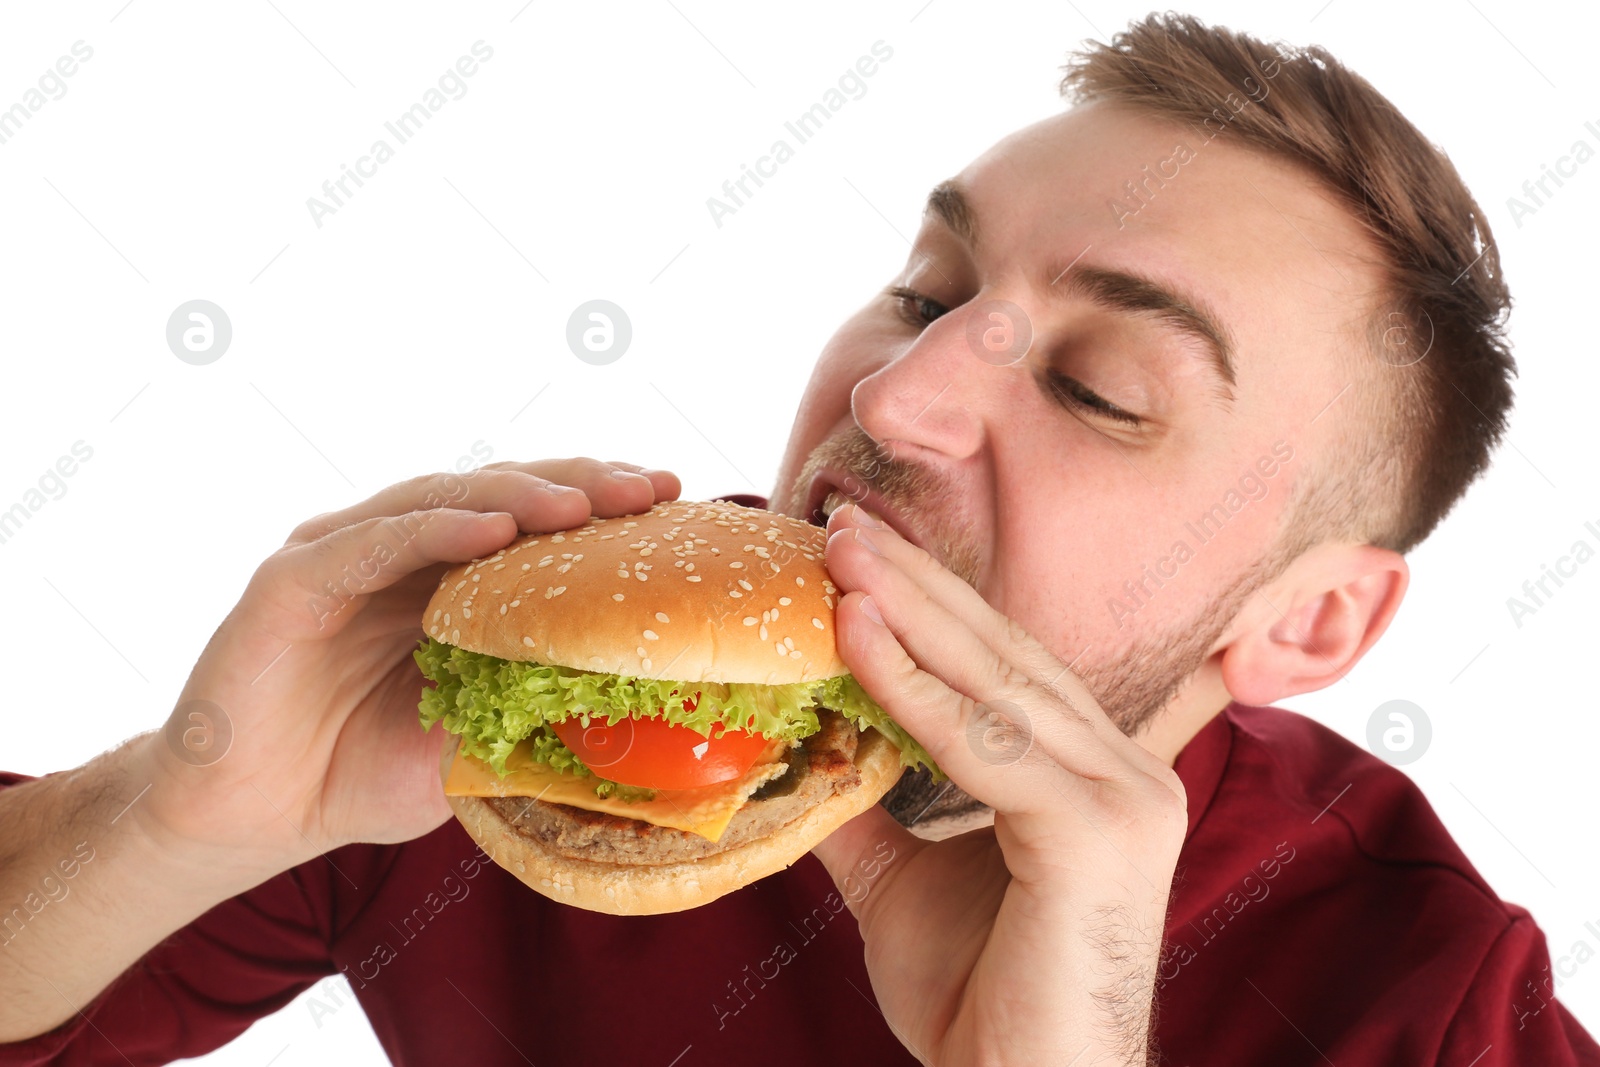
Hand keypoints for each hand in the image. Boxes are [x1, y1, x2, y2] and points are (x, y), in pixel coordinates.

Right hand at [134, 458, 679, 875]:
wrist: (252, 820)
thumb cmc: (360, 771)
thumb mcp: (471, 743)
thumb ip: (529, 709)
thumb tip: (636, 704)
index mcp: (447, 580)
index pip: (535, 525)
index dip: (603, 508)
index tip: (676, 502)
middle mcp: (400, 551)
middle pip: (501, 495)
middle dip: (581, 486)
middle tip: (651, 488)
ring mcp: (345, 555)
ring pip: (443, 501)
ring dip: (518, 498)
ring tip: (584, 504)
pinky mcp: (292, 578)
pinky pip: (372, 544)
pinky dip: (434, 531)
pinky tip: (493, 531)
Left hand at [812, 504, 1187, 1065]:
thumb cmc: (979, 1001)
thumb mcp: (903, 885)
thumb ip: (867, 813)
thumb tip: (803, 753)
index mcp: (1093, 772)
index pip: (1005, 665)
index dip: (932, 604)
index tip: (855, 554)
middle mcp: (1125, 770)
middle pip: (1005, 653)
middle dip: (916, 585)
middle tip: (838, 525)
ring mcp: (1123, 797)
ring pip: (996, 681)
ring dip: (909, 612)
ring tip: (838, 557)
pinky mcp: (1097, 831)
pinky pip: (983, 742)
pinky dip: (913, 687)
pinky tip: (855, 638)